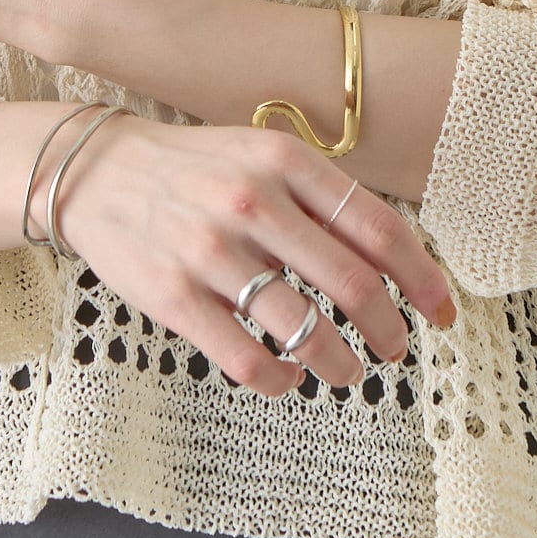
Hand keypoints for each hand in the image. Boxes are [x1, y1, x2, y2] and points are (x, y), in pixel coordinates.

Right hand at [47, 112, 457, 398]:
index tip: (442, 312)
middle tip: (396, 349)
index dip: (422, 279)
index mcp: (286, 163)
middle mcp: (254, 203)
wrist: (94, 172)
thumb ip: (319, 198)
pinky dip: (281, 380)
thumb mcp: (261, 157)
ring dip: (340, 363)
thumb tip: (394, 256)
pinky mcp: (174, 297)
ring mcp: (212, 251)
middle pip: (353, 285)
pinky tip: (288, 379)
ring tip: (347, 371)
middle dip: (389, 330)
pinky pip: (247, 359)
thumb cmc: (194, 170)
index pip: (379, 228)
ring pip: (304, 330)